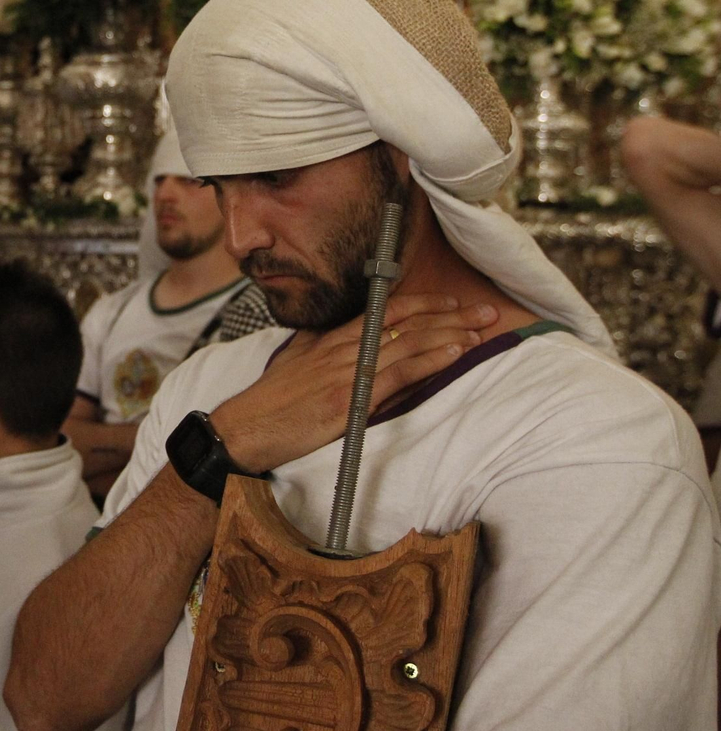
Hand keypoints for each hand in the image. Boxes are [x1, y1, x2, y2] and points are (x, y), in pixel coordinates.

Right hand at [210, 294, 498, 475]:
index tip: (453, 302)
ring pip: (408, 343)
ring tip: (481, 331)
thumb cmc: (269, 403)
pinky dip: (429, 361)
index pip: (386, 310)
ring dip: (449, 335)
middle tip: (486, 312)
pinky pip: (398, 373)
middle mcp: (343, 348)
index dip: (424, 304)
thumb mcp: (296, 364)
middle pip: (405, 322)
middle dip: (451, 315)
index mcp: (332, 340)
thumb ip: (323, 349)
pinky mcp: (349, 398)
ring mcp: (347, 371)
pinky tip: (454, 355)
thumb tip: (344, 340)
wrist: (244, 428)